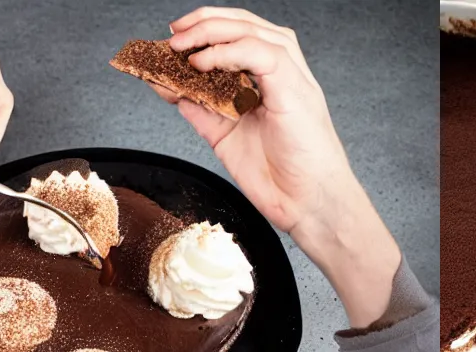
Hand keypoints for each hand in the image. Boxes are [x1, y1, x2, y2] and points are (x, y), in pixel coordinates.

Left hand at [157, 7, 400, 326]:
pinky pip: (259, 53)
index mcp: (272, 81)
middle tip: (174, 34)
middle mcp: (284, 75)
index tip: (175, 37)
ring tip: (183, 45)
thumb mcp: (225, 135)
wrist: (310, 207)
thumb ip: (200, 107)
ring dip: (211, 30)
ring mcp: (292, 80)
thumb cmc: (281, 178)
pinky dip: (226, 52)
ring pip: (253, 30)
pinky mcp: (294, 91)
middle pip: (246, 23)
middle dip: (204, 21)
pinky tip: (203, 64)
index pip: (241, 34)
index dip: (207, 27)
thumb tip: (165, 85)